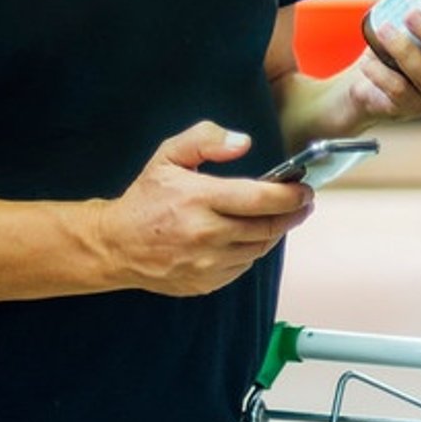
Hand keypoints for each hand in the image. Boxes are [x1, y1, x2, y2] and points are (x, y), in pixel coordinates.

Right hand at [94, 121, 313, 296]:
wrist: (116, 245)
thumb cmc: (146, 198)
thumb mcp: (169, 156)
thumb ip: (206, 139)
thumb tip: (243, 143)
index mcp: (199, 199)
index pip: (260, 199)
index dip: (291, 195)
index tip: (304, 189)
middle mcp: (205, 234)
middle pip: (267, 226)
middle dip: (292, 213)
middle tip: (303, 202)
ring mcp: (206, 263)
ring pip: (259, 248)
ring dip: (274, 231)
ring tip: (277, 216)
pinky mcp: (206, 282)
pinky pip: (243, 266)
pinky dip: (251, 250)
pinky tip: (247, 235)